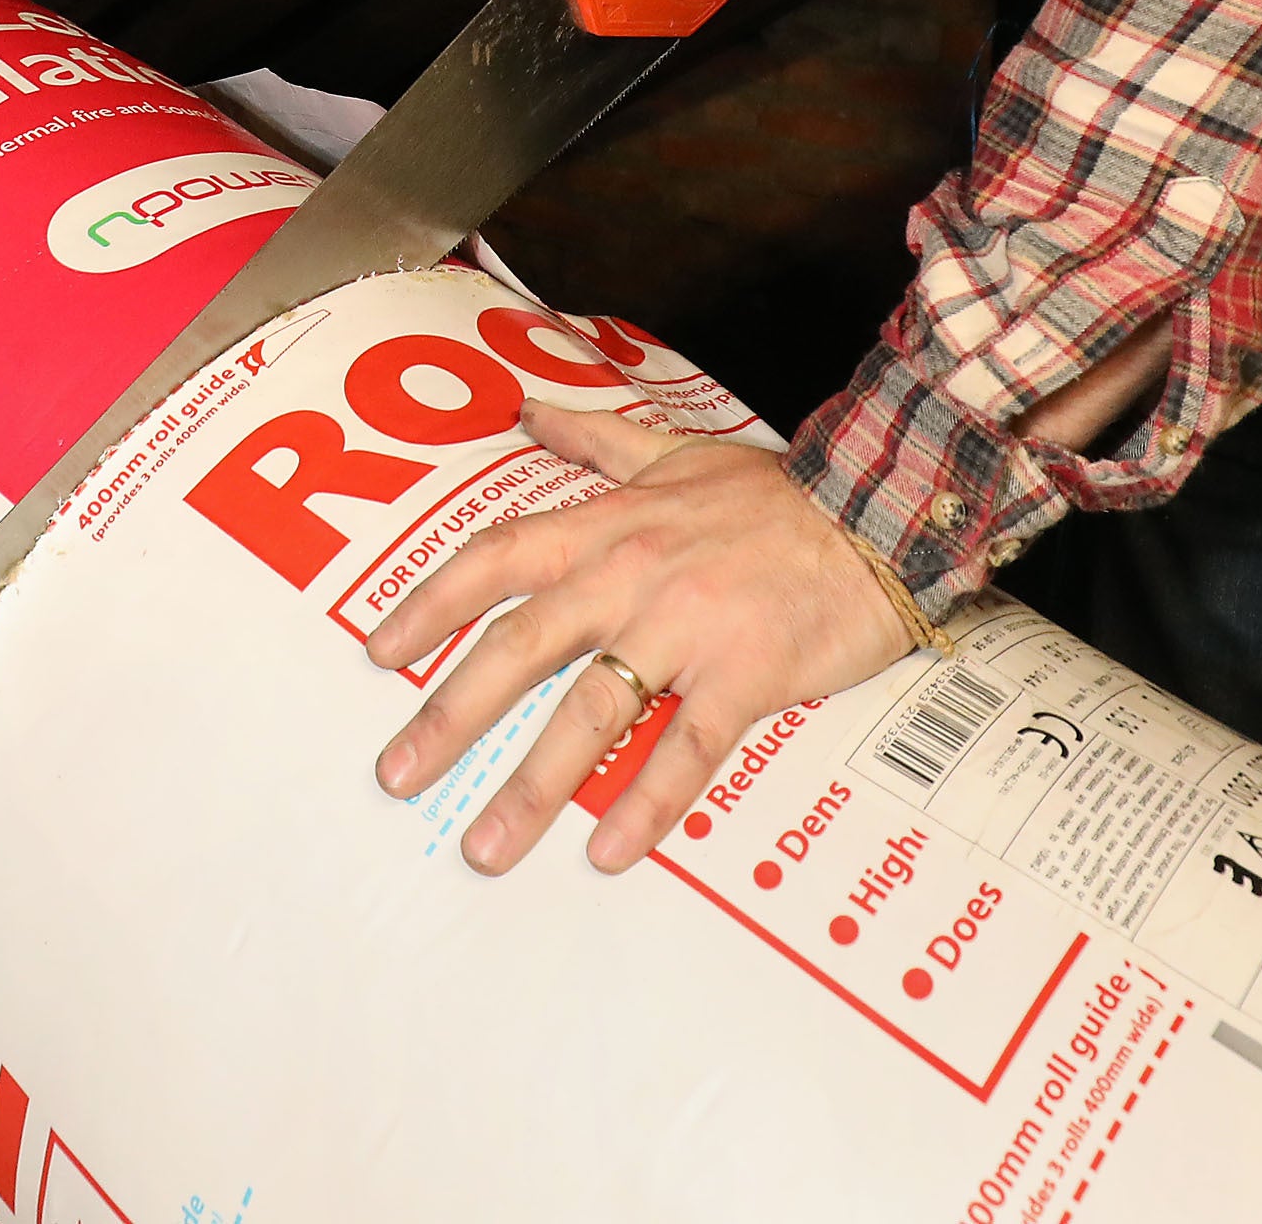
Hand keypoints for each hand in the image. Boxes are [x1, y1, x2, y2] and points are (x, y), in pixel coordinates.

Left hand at [368, 399, 915, 876]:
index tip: (381, 653)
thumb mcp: (676, 453)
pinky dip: (646, 803)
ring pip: (592, 712)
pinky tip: (608, 851)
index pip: (496, 560)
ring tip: (487, 845)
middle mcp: (631, 576)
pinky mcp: (746, 675)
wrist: (880, 510)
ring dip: (533, 786)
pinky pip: (686, 750)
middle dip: (450, 714)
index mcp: (609, 528)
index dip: (431, 605)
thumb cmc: (776, 495)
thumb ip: (595, 440)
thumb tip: (528, 409)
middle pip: (520, 648)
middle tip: (397, 774)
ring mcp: (687, 628)